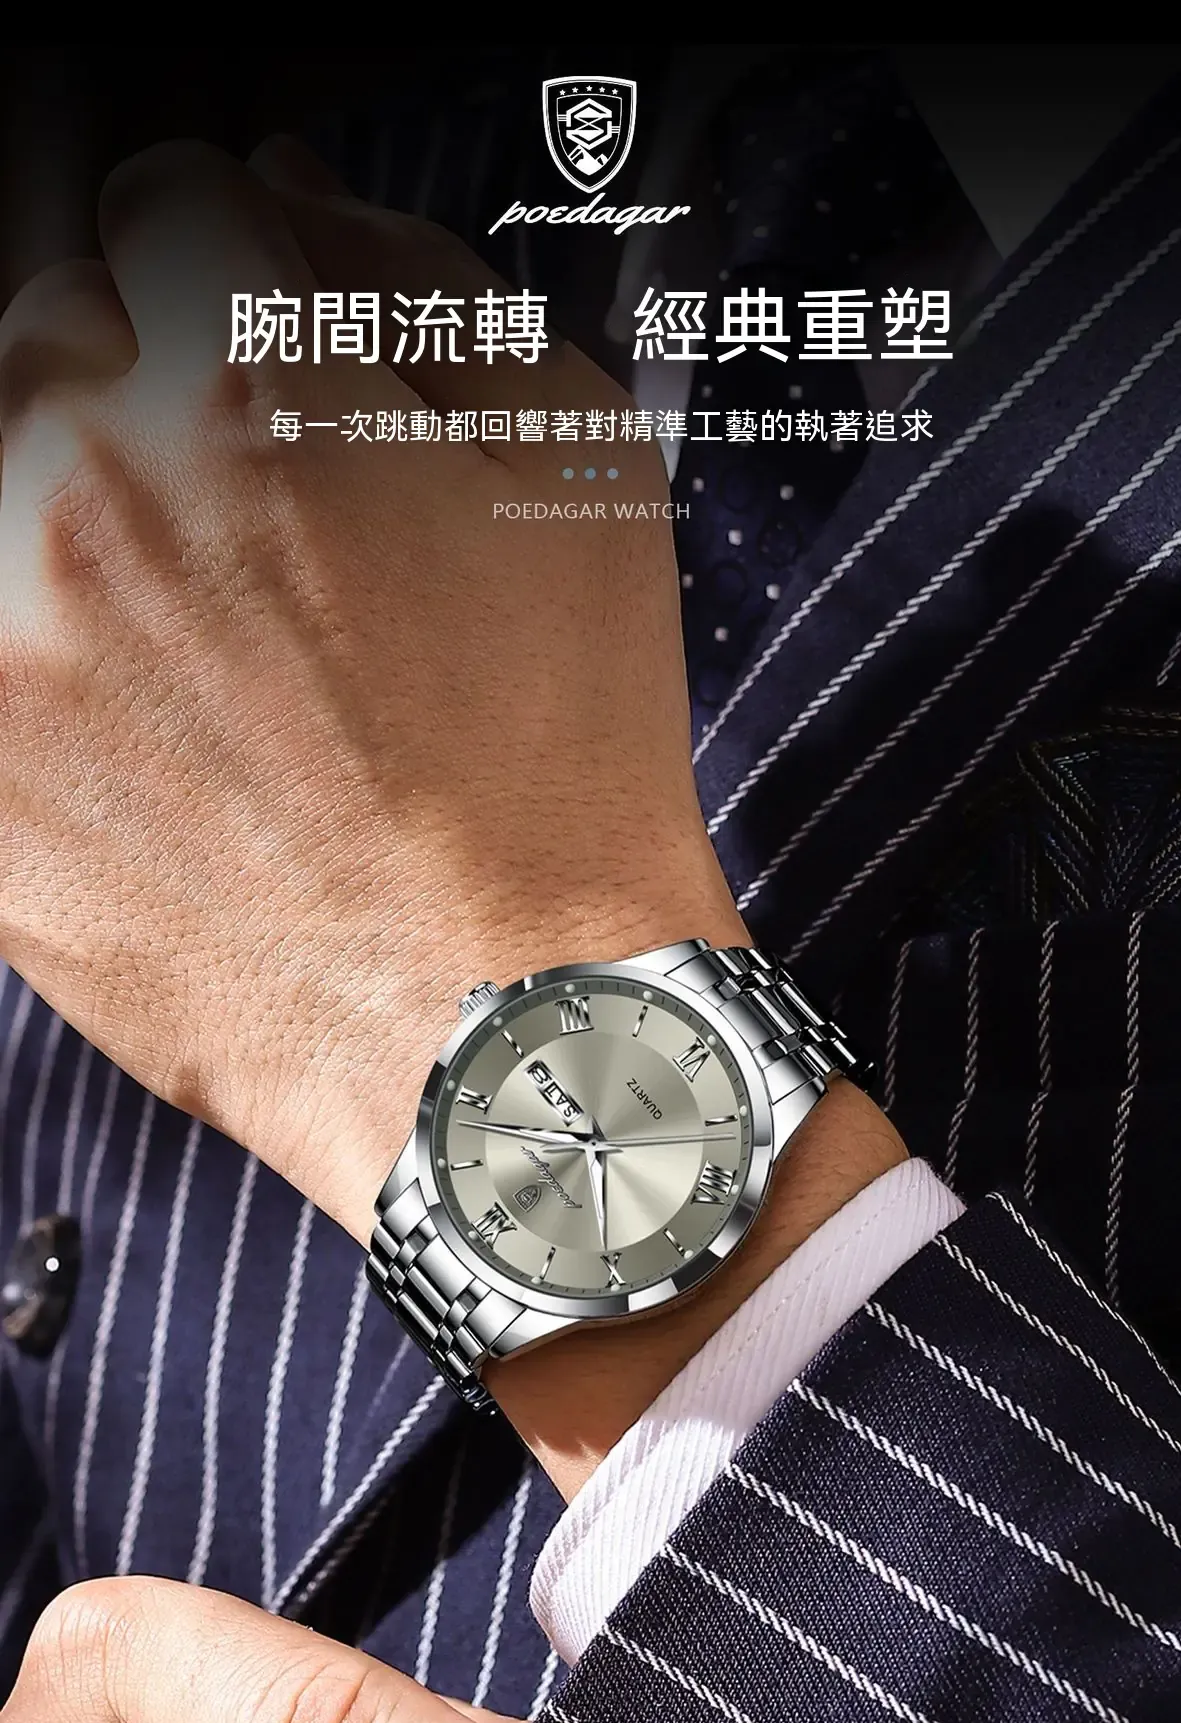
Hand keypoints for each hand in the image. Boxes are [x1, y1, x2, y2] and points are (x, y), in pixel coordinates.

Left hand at [0, 135, 906, 1496]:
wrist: (501, 1020)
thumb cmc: (562, 754)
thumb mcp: (576, 475)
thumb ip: (426, 288)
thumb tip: (297, 201)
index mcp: (255, 392)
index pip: (168, 196)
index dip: (237, 261)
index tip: (262, 337)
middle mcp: (94, 494)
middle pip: (50, 319)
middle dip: (146, 378)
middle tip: (247, 503)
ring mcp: (4, 646)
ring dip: (74, 501)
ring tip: (193, 618)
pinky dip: (44, 638)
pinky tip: (144, 707)